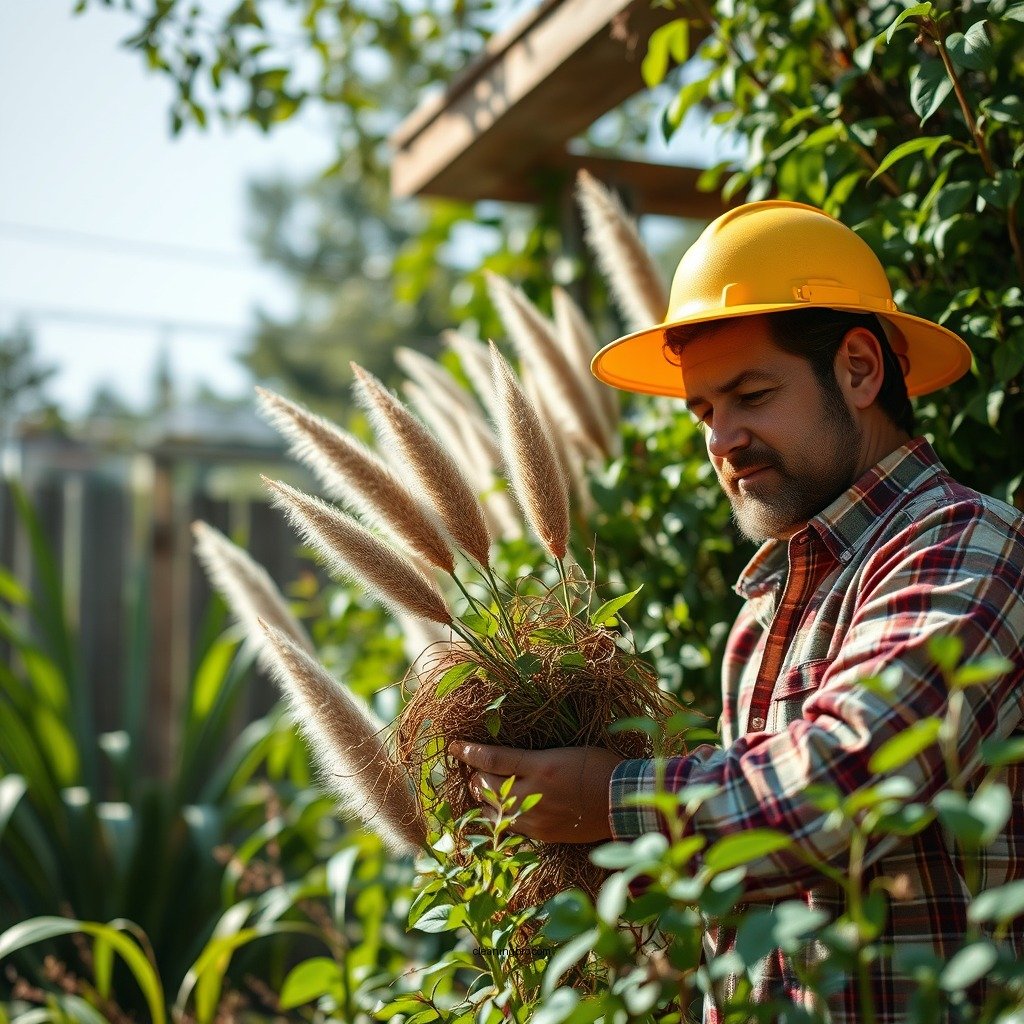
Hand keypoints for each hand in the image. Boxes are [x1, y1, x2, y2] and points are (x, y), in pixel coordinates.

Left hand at [447, 741, 622, 843]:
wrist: (622, 802)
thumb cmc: (599, 767)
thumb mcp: (565, 752)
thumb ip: (535, 758)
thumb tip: (510, 759)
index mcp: (541, 767)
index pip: (492, 759)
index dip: (469, 752)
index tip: (454, 746)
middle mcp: (533, 794)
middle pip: (486, 786)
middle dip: (475, 775)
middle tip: (475, 768)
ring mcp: (536, 818)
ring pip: (492, 810)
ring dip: (483, 797)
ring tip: (484, 788)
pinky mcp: (541, 835)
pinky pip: (508, 828)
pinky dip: (498, 817)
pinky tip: (499, 809)